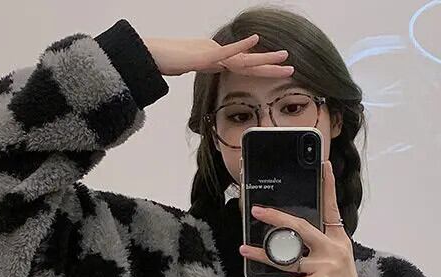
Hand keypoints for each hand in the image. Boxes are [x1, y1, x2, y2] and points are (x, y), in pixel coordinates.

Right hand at [143, 33, 293, 77]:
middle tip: (291, 66)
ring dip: (265, 58)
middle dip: (271, 66)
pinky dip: (241, 46)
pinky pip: (225, 51)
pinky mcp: (203, 56)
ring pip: (244, 58)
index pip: (243, 66)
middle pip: (249, 62)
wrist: (149, 55)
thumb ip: (204, 68)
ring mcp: (211, 54)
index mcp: (216, 59)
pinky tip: (255, 40)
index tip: (278, 72)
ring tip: (284, 57)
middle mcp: (217, 54)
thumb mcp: (191, 68)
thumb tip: (213, 70)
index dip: (261, 69)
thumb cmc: (166, 60)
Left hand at [239, 161, 376, 276]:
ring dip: (262, 254)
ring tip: (244, 250)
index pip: (332, 209)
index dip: (328, 186)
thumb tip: (290, 237)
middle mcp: (333, 251)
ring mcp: (326, 268)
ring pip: (287, 259)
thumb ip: (320, 248)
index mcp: (338, 241)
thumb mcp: (339, 262)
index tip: (324, 163)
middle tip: (257, 211)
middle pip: (300, 228)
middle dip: (277, 218)